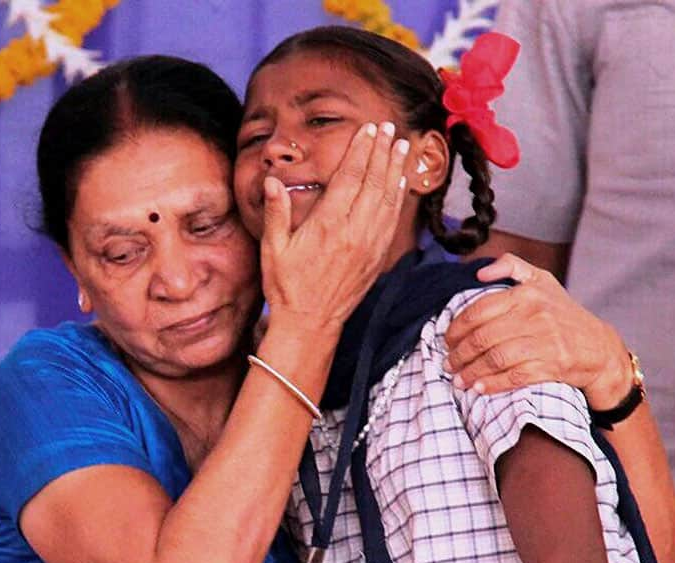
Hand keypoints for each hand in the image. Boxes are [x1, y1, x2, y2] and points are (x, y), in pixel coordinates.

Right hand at [260, 122, 408, 334]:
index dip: (361, 150)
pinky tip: (400, 183)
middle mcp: (353, 232)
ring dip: (395, 170)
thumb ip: (276, 213)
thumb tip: (273, 182)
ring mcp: (369, 245)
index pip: (350, 177)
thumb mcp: (273, 249)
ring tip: (401, 146)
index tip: (368, 129)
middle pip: (373, 182)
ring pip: (387, 199)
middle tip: (388, 128)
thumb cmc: (287, 287)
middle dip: (382, 151)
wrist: (311, 323)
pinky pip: (392, 221)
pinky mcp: (377, 258)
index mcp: (328, 225)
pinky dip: (397, 198)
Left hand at [445, 253, 631, 408]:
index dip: (457, 328)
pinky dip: (492, 384)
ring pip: (495, 358)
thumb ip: (511, 266)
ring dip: (471, 372)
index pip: (479, 311)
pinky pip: (514, 376)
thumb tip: (479, 273)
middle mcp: (534, 316)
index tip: (447, 340)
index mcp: (526, 294)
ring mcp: (544, 342)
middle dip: (460, 354)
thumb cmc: (563, 313)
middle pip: (483, 338)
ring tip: (458, 380)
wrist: (598, 347)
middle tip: (448, 363)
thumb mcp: (541, 280)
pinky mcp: (552, 365)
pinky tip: (479, 388)